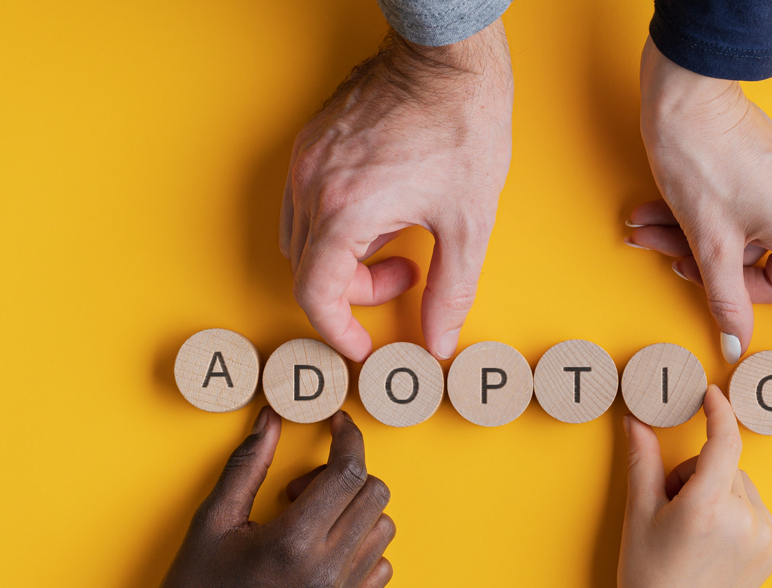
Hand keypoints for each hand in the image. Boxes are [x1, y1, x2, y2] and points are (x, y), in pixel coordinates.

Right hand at [114, 408, 395, 587]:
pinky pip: (381, 567)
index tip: (337, 424)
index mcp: (293, 542)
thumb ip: (247, 465)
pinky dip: (360, 549)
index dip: (349, 439)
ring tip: (307, 524)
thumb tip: (272, 419)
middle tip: (301, 489)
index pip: (349, 472)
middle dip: (346, 475)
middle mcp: (326, 571)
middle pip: (375, 496)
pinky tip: (321, 552)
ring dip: (354, 512)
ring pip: (382, 530)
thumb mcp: (212, 521)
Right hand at [281, 22, 512, 361]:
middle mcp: (314, 186)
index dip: (338, 329)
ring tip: (397, 239)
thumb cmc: (462, 126)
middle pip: (308, 270)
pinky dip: (334, 224)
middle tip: (409, 274)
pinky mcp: (312, 141)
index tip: (362, 343)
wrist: (449, 59)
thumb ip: (451, 290)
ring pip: (302, 237)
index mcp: (347, 211)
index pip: (316, 294)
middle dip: (354, 291)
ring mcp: (307, 160)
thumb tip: (439, 339)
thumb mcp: (470, 222)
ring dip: (342, 258)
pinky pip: (305, 202)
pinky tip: (381, 209)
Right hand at [619, 385, 771, 587]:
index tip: (709, 395)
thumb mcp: (638, 518)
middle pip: (725, 466)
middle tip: (672, 510)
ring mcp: (763, 535)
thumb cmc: (648, 581)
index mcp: (707, 507)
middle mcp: (743, 518)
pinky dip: (733, 514)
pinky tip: (711, 545)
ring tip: (691, 533)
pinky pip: (753, 510)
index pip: (723, 441)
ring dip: (717, 493)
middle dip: (698, 474)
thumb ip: (642, 462)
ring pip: (740, 486)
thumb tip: (636, 421)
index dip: (717, 412)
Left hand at [629, 39, 771, 367]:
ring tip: (648, 230)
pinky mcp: (771, 171)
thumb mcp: (707, 239)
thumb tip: (736, 343)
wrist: (686, 90)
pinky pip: (745, 215)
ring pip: (749, 242)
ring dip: (698, 244)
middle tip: (673, 263)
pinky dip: (705, 221)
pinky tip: (659, 214)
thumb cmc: (700, 156)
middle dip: (720, 275)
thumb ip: (724, 298)